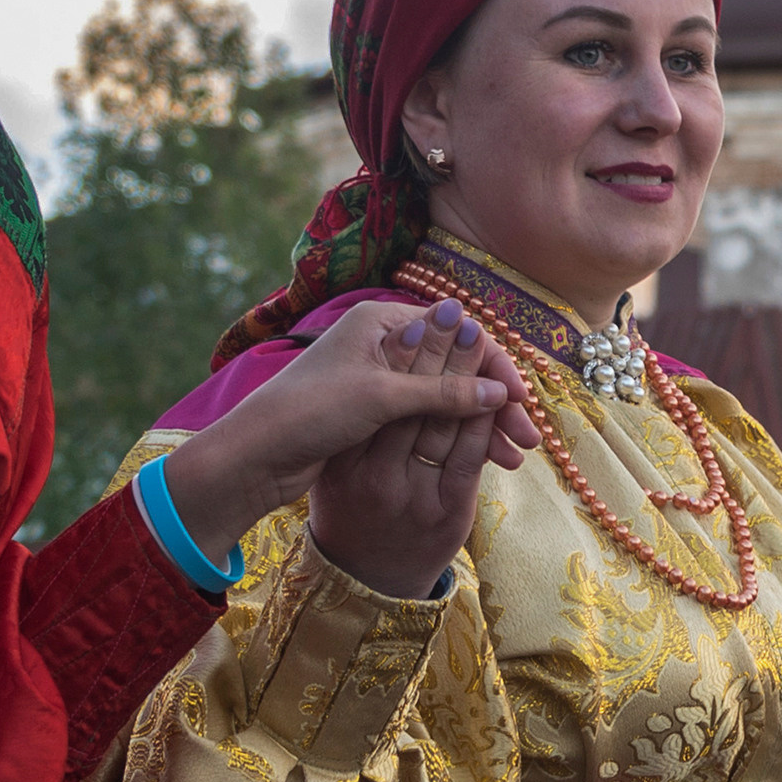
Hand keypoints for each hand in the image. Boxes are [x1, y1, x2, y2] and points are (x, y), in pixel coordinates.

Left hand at [158, 298, 538, 573]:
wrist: (255, 455)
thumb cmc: (309, 411)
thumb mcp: (382, 398)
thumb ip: (442, 392)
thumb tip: (498, 393)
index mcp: (381, 321)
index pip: (458, 336)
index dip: (495, 370)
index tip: (521, 407)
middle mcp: (382, 343)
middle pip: (456, 367)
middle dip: (494, 404)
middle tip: (525, 440)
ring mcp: (378, 378)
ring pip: (445, 396)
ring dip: (479, 425)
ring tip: (509, 460)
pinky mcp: (372, 411)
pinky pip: (427, 418)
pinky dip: (455, 436)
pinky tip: (479, 459)